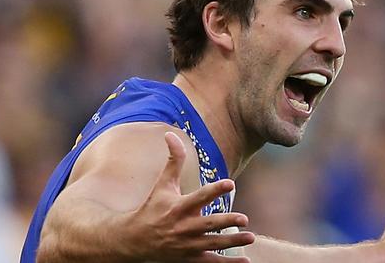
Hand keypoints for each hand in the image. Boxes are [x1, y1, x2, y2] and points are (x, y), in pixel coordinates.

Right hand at [120, 132, 254, 261]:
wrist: (134, 241)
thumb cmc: (152, 208)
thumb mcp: (162, 184)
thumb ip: (172, 160)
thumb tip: (170, 134)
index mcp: (178, 207)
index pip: (199, 197)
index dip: (214, 190)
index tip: (230, 183)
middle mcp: (183, 227)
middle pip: (208, 224)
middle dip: (226, 222)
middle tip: (244, 218)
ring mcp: (187, 245)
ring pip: (213, 244)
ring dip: (232, 241)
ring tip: (250, 237)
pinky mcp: (190, 259)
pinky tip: (246, 260)